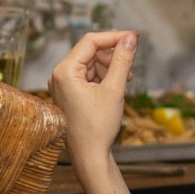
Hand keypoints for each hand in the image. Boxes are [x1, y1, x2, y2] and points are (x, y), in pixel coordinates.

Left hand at [47, 30, 136, 163]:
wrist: (89, 157)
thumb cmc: (98, 127)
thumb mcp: (115, 89)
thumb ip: (122, 61)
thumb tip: (130, 38)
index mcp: (65, 71)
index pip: (91, 41)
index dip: (114, 36)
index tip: (135, 37)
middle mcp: (60, 75)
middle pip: (90, 51)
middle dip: (113, 55)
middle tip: (132, 64)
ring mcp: (63, 85)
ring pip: (91, 64)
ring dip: (110, 67)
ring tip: (126, 81)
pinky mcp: (69, 93)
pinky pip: (88, 76)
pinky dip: (104, 78)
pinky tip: (117, 87)